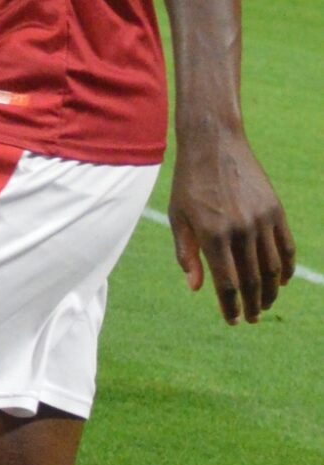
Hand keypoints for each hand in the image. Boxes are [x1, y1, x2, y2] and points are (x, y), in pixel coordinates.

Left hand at [168, 126, 296, 323]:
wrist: (214, 143)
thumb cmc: (189, 182)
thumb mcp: (178, 217)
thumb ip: (186, 254)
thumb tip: (196, 288)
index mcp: (212, 235)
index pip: (226, 284)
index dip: (231, 307)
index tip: (233, 320)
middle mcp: (240, 230)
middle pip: (251, 281)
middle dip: (252, 305)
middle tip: (252, 318)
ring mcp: (261, 220)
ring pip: (272, 269)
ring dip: (270, 292)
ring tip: (264, 304)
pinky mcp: (275, 210)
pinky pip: (287, 248)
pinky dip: (286, 268)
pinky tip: (281, 281)